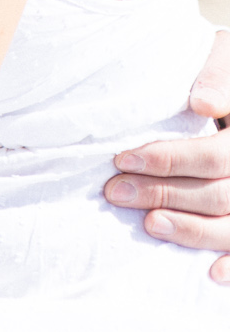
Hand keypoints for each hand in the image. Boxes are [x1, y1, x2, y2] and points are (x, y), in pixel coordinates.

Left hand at [105, 29, 229, 282]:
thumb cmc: (222, 75)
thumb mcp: (225, 57)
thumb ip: (218, 74)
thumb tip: (204, 104)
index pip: (216, 155)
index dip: (168, 160)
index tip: (122, 159)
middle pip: (221, 193)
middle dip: (164, 194)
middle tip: (114, 192)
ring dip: (192, 231)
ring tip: (148, 225)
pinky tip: (209, 274)